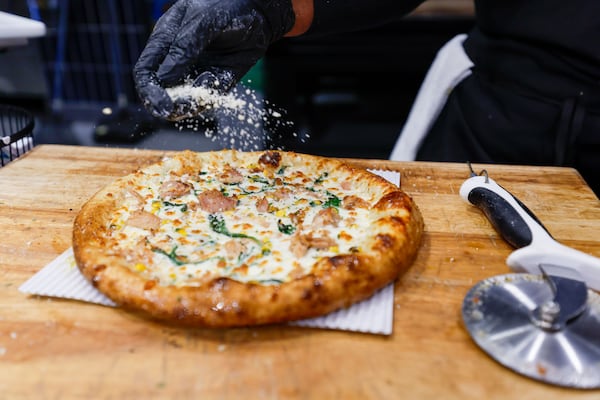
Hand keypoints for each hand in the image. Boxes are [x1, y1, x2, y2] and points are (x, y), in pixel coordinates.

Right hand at [134, 0, 294, 119]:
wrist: (260, 10)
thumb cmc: (226, 6)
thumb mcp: (202, 22)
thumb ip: (183, 48)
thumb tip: (163, 80)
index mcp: (164, 40)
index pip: (145, 71)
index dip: (148, 91)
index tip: (160, 105)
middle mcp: (177, 60)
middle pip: (162, 92)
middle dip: (168, 104)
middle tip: (176, 111)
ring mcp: (197, 71)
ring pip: (185, 100)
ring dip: (189, 105)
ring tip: (198, 98)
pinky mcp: (218, 80)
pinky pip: (210, 97)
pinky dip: (209, 96)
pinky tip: (213, 78)